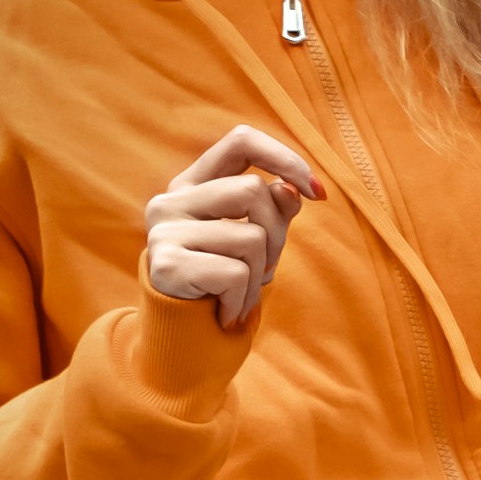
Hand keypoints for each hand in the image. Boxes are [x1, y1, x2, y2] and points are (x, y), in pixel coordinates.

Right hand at [142, 123, 321, 329]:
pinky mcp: (165, 265)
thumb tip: (292, 190)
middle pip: (252, 191)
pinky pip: (234, 274)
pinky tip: (227, 313)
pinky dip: (242, 300)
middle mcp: (170, 200)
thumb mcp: (255, 240)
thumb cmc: (221, 282)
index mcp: (192, 184)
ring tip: (242, 297)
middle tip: (265, 271)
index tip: (317, 192)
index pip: (241, 142)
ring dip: (260, 276)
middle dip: (277, 236)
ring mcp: (163, 230)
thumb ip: (274, 209)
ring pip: (250, 237)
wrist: (181, 338)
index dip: (284, 158)